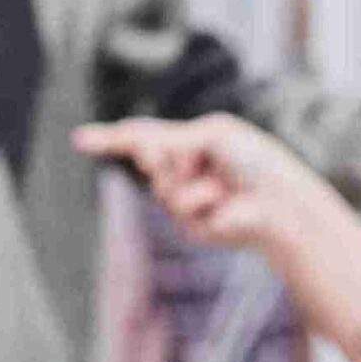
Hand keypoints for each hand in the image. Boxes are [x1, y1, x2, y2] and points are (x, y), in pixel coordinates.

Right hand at [74, 113, 332, 251]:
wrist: (281, 201)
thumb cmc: (256, 162)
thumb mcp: (214, 135)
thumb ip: (175, 140)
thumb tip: (144, 150)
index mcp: (186, 146)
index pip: (141, 139)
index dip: (110, 140)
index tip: (79, 139)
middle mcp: (180, 173)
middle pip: (146, 157)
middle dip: (161, 151)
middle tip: (190, 153)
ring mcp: (182, 201)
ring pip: (162, 184)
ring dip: (192, 178)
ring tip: (222, 183)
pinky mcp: (190, 225)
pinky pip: (180, 204)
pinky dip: (203, 197)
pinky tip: (225, 202)